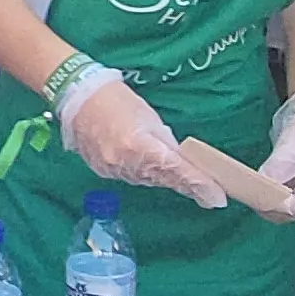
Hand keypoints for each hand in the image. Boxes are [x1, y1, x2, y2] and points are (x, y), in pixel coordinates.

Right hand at [54, 72, 226, 207]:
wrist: (76, 96)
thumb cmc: (117, 99)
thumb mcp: (149, 117)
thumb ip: (166, 143)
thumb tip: (181, 161)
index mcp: (139, 145)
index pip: (176, 171)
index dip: (199, 186)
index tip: (217, 199)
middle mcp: (125, 163)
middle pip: (163, 179)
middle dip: (187, 185)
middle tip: (210, 194)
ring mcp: (112, 170)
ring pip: (147, 180)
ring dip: (165, 179)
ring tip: (185, 180)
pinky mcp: (102, 171)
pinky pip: (131, 176)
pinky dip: (144, 173)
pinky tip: (152, 168)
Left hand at [260, 87, 294, 218]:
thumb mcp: (287, 152)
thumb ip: (272, 174)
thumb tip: (255, 192)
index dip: (274, 205)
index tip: (257, 197)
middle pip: (289, 214)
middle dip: (268, 205)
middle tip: (249, 193)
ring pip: (283, 211)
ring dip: (266, 203)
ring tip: (252, 190)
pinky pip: (282, 203)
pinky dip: (269, 198)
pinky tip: (259, 189)